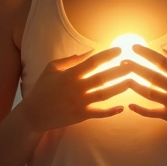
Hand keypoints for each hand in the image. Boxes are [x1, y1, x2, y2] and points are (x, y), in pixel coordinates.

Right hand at [18, 47, 140, 131]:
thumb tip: (90, 51)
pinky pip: (99, 113)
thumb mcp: (52, 68)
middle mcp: (77, 88)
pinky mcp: (81, 115)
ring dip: (119, 88)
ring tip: (132, 81)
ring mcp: (80, 103)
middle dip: (119, 70)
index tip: (120, 50)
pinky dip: (111, 111)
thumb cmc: (43, 88)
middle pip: (102, 78)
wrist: (34, 113)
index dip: (107, 55)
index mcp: (70, 74)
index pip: (93, 62)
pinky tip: (122, 108)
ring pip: (104, 94)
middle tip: (132, 64)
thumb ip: (71, 59)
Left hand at [122, 44, 166, 138]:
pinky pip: (152, 113)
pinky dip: (140, 110)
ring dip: (134, 86)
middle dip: (135, 67)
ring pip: (149, 94)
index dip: (147, 54)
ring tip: (123, 79)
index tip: (134, 47)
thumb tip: (165, 50)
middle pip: (152, 76)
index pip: (162, 62)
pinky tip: (130, 105)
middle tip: (122, 61)